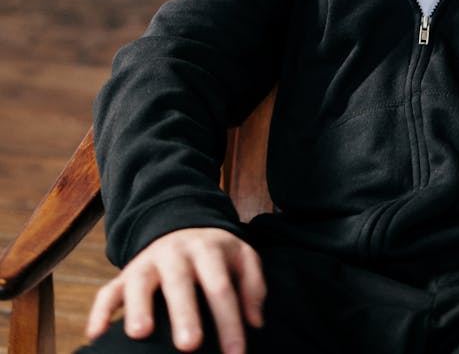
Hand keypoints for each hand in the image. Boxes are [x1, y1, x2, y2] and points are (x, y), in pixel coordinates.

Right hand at [86, 227, 265, 353]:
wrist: (182, 225)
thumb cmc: (216, 255)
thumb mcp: (242, 258)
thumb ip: (253, 285)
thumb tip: (255, 321)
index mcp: (208, 249)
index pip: (221, 286)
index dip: (229, 321)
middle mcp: (176, 253)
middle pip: (180, 282)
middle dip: (185, 314)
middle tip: (190, 346)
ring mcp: (147, 262)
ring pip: (140, 281)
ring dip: (138, 307)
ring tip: (141, 334)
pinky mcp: (125, 274)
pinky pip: (107, 291)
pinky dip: (99, 311)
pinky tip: (95, 335)